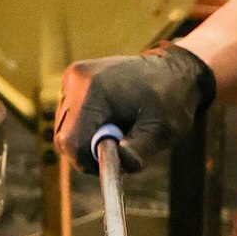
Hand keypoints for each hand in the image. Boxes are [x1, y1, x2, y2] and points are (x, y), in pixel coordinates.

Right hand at [53, 45, 214, 173]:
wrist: (170, 70)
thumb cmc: (170, 100)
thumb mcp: (161, 130)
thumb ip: (138, 150)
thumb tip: (118, 165)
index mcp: (95, 89)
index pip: (72, 141)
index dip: (89, 161)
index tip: (113, 162)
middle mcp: (77, 80)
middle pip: (66, 138)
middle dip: (89, 152)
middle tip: (119, 150)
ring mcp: (72, 79)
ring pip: (66, 131)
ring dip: (88, 141)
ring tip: (119, 131)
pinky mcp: (72, 81)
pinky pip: (69, 119)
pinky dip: (87, 128)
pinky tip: (111, 120)